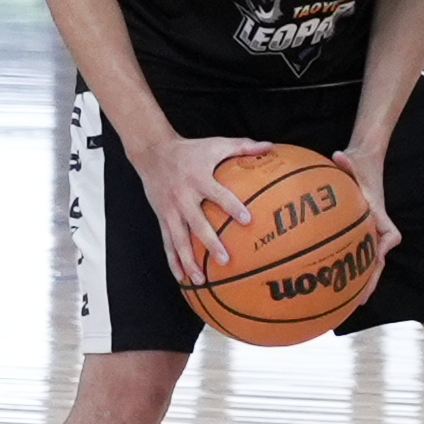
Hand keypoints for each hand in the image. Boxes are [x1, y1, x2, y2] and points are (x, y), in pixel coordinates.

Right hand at [134, 131, 271, 283]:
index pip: (218, 194)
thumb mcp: (216, 144)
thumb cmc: (190, 150)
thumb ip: (243, 146)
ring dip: (188, 260)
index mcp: (199, 179)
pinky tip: (181, 278)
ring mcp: (170, 210)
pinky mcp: (162, 218)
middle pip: (197, 223)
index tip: (247, 220)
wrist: (153, 153)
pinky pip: (167, 243)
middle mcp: (183, 197)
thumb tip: (270, 146)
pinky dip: (173, 261)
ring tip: (199, 280)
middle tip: (225, 259)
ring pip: (179, 239)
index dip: (232, 206)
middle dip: (210, 242)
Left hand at [330, 142, 399, 306]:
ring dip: (361, 281)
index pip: (389, 236)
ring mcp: (368, 231)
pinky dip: (348, 269)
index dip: (384, 249)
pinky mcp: (358, 232)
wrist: (366, 159)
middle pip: (379, 259)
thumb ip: (347, 162)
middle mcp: (376, 226)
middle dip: (371, 280)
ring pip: (368, 262)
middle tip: (360, 300)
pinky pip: (354, 254)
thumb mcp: (353, 161)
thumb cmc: (359, 163)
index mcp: (377, 213)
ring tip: (347, 302)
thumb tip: (338, 156)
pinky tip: (331, 282)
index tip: (376, 260)